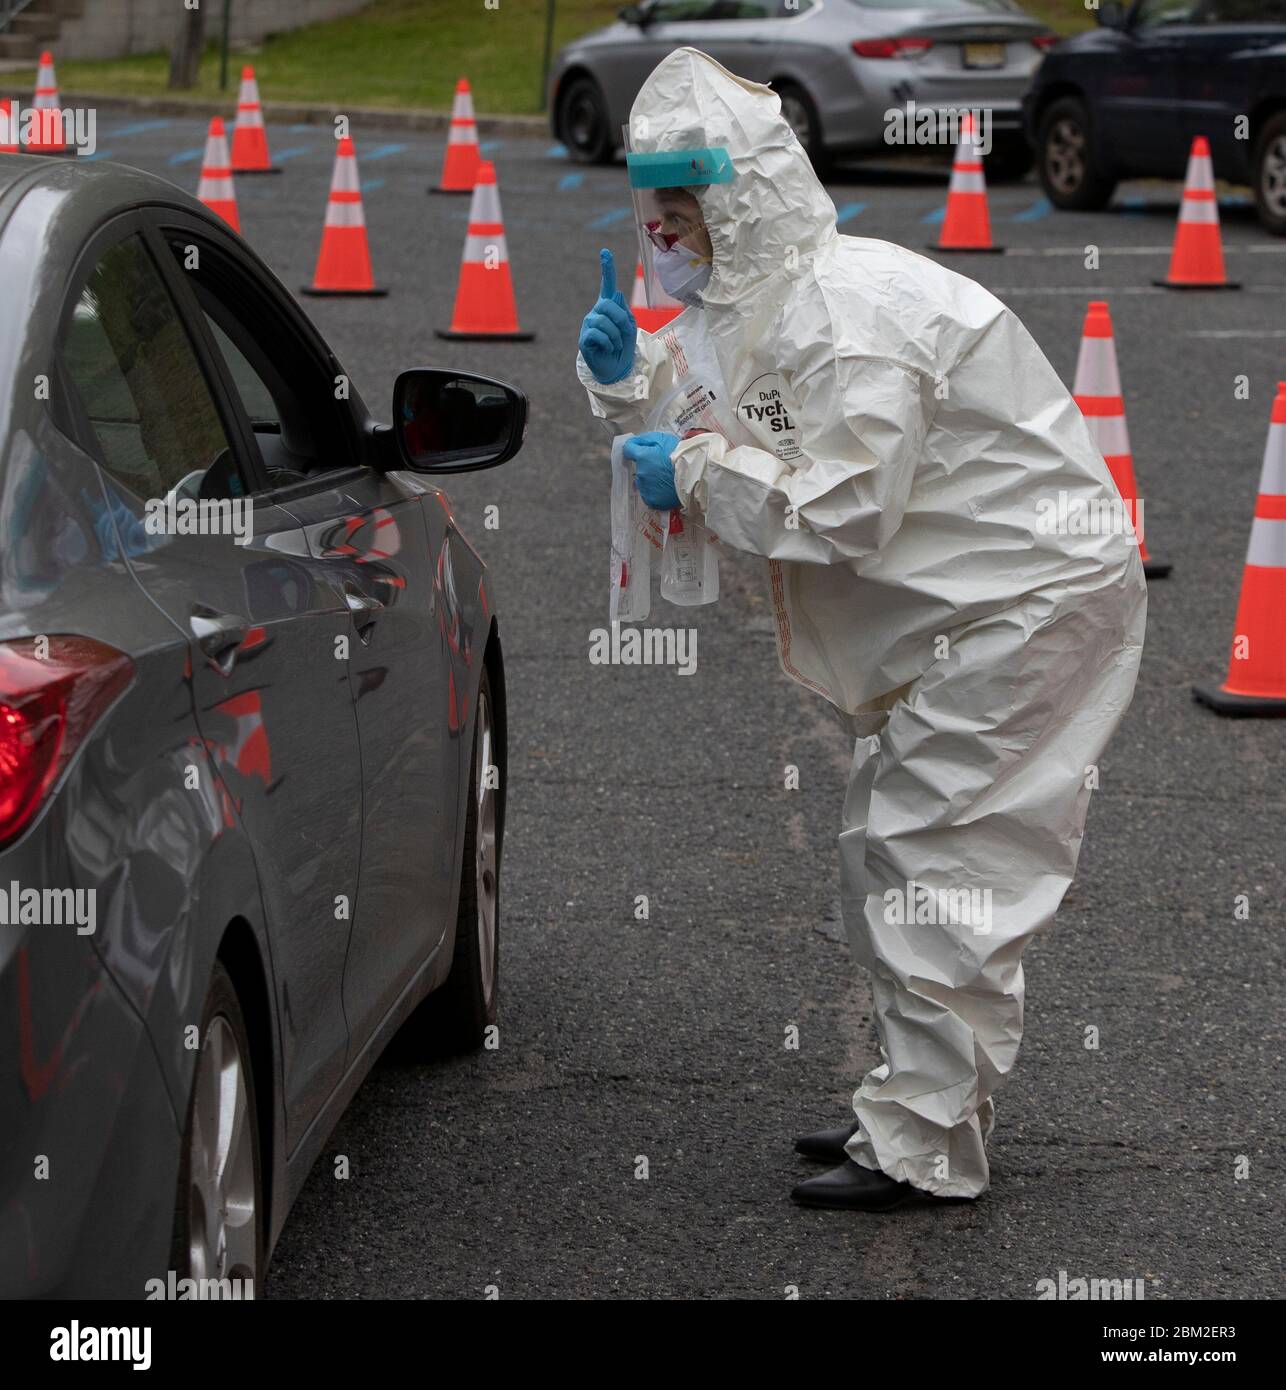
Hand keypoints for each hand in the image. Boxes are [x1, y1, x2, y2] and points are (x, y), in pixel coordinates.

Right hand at [578, 248, 636, 385]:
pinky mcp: (584, 339)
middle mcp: (596, 312)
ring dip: (616, 335)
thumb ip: (624, 311)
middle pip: (609, 305)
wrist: (615, 369)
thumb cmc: (622, 347)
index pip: (607, 285)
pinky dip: (608, 343)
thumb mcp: (629, 327)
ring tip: (615, 344)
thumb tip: (617, 295)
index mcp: (608, 307)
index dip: (607, 269)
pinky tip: (607, 348)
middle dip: (622, 320)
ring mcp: (589, 325)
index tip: (605, 252)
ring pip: (604, 321)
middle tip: (624, 334)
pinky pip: (598, 334)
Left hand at [623, 431, 680, 511]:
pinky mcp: (652, 501)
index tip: (641, 450)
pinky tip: (666, 488)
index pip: (628, 450)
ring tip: (666, 478)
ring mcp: (645, 489)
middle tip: (663, 466)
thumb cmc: (680, 454)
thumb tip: (632, 443)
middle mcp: (641, 473)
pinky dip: (655, 492)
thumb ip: (644, 440)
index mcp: (642, 457)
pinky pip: (649, 495)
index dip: (634, 449)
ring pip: (644, 482)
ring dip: (651, 480)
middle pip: (639, 468)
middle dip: (647, 466)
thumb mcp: (663, 438)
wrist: (695, 474)